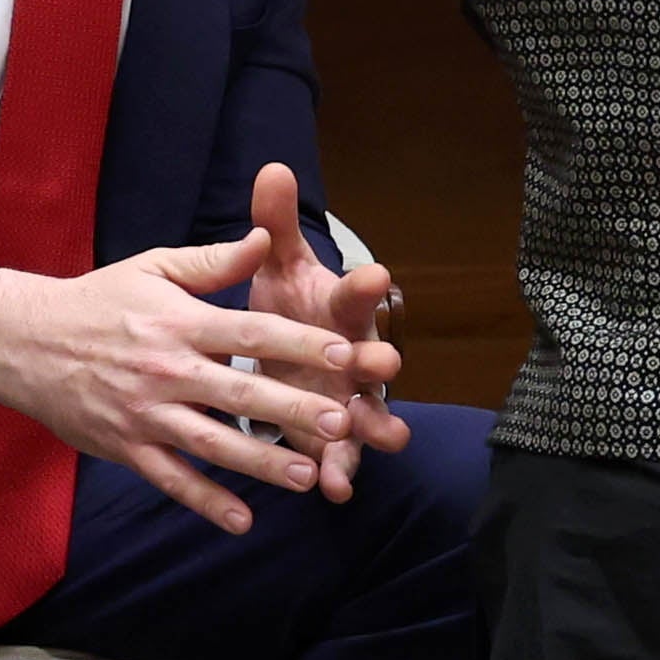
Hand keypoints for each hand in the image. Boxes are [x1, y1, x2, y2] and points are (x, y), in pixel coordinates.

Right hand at [0, 220, 396, 533]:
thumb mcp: (152, 267)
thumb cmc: (97, 300)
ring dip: (261, 461)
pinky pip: (171, 479)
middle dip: (292, 408)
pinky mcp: (126, 447)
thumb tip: (265, 240)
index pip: (251, 331)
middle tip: (342, 421)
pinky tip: (243, 520)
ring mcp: (145, 413)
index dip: (299, 342)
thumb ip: (213, 261)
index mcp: (179, 321)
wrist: (23, 341)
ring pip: (212, 443)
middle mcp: (166, 369)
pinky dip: (206, 502)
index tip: (344, 351)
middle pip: (240, 391)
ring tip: (307, 476)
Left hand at [237, 160, 416, 501]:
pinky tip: (332, 490)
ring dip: (374, 427)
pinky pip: (340, 458)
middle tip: (386, 362)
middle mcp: (354, 354)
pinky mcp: (334, 438)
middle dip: (379, 360)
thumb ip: (274, 225)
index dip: (367, 284)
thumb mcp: (277, 267)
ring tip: (386, 438)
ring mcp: (349, 399)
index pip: (356, 292)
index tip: (376, 274)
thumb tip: (272, 169)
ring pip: (369, 414)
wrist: (287, 356)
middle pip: (373, 356)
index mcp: (339, 309)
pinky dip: (338, 473)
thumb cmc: (287, 307)